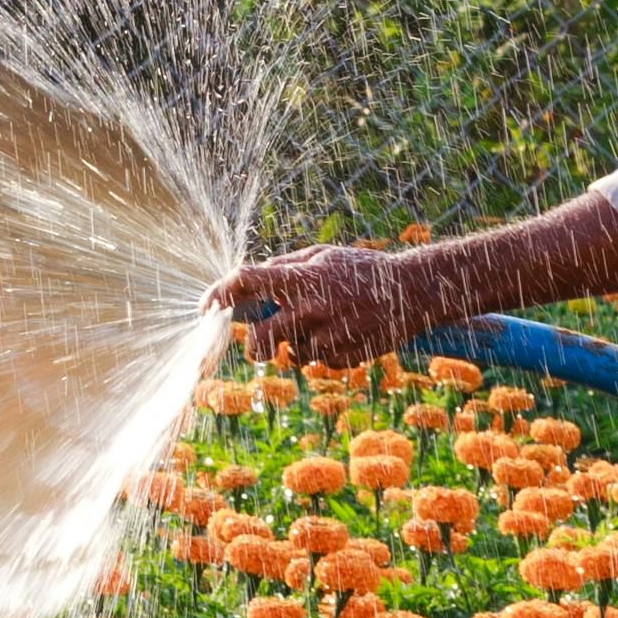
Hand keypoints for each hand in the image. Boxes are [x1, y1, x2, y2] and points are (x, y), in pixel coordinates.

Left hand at [211, 244, 427, 370]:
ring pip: (291, 353)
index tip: (206, 308)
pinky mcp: (343, 358)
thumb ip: (284, 267)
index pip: (245, 281)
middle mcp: (309, 309)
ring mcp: (326, 337)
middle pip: (259, 339)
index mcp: (301, 278)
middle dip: (255, 346)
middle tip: (261, 344)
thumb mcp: (323, 256)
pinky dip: (324, 352)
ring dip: (298, 344)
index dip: (218, 294)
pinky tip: (346, 334)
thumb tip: (247, 277)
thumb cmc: (363, 269)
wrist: (412, 292)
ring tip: (327, 325)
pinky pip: (318, 361)